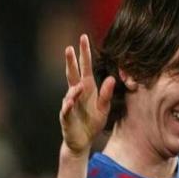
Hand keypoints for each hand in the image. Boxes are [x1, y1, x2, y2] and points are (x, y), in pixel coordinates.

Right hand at [60, 34, 115, 155]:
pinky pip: (66, 110)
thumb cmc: (92, 121)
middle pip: (73, 74)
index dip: (84, 53)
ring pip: (70, 93)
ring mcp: (70, 104)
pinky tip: (70, 101)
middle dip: (71, 62)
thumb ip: (107, 94)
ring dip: (74, 89)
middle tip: (69, 47)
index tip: (83, 38)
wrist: (82, 140)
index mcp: (87, 88)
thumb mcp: (104, 107)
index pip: (85, 67)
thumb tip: (112, 78)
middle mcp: (76, 93)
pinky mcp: (66, 117)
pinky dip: (68, 105)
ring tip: (79, 86)